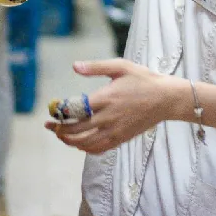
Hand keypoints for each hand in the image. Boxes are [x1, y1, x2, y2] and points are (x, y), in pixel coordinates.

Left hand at [45, 59, 183, 154]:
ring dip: (69, 140)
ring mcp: (114, 131)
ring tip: (60, 134)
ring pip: (84, 143)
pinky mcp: (121, 139)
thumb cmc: (143, 79)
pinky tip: (79, 142)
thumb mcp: (121, 66)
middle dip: (58, 128)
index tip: (52, 109)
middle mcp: (108, 117)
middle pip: (75, 129)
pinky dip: (85, 148)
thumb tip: (74, 66)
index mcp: (106, 98)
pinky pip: (98, 149)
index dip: (60, 112)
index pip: (75, 110)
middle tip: (49, 124)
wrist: (166, 98)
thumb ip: (96, 67)